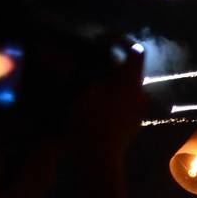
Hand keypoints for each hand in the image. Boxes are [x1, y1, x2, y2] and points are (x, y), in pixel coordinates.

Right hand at [70, 40, 143, 158]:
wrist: (99, 159)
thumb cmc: (89, 121)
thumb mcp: (78, 90)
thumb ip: (72, 68)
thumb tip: (56, 52)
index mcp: (129, 81)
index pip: (134, 51)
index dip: (120, 40)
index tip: (101, 39)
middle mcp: (140, 94)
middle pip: (127, 70)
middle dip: (109, 63)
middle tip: (86, 62)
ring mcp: (139, 111)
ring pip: (125, 87)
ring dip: (109, 81)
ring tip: (86, 84)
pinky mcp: (133, 124)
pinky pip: (124, 103)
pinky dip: (111, 98)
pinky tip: (94, 104)